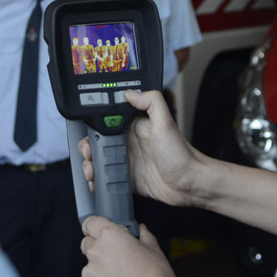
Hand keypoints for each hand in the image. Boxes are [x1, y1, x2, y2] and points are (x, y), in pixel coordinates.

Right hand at [79, 89, 201, 207]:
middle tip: (88, 157)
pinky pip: (107, 178)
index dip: (93, 128)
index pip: (106, 122)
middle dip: (87, 149)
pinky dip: (98, 181)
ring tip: (91, 173)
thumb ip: (151, 102)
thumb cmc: (182, 154)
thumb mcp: (166, 123)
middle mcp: (129, 142)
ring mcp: (127, 161)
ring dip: (89, 166)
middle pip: (98, 143)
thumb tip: (130, 92)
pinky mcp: (128, 178)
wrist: (190, 184)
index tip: (89, 137)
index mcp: (134, 126)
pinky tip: (96, 183)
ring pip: (99, 161)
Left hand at [81, 216, 194, 276]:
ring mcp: (90, 273)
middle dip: (97, 246)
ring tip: (119, 276)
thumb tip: (142, 229)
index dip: (95, 226)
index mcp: (110, 235)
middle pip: (87, 242)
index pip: (90, 222)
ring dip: (99, 267)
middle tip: (115, 254)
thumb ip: (143, 235)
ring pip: (89, 264)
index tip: (100, 230)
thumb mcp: (153, 249)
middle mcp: (96, 251)